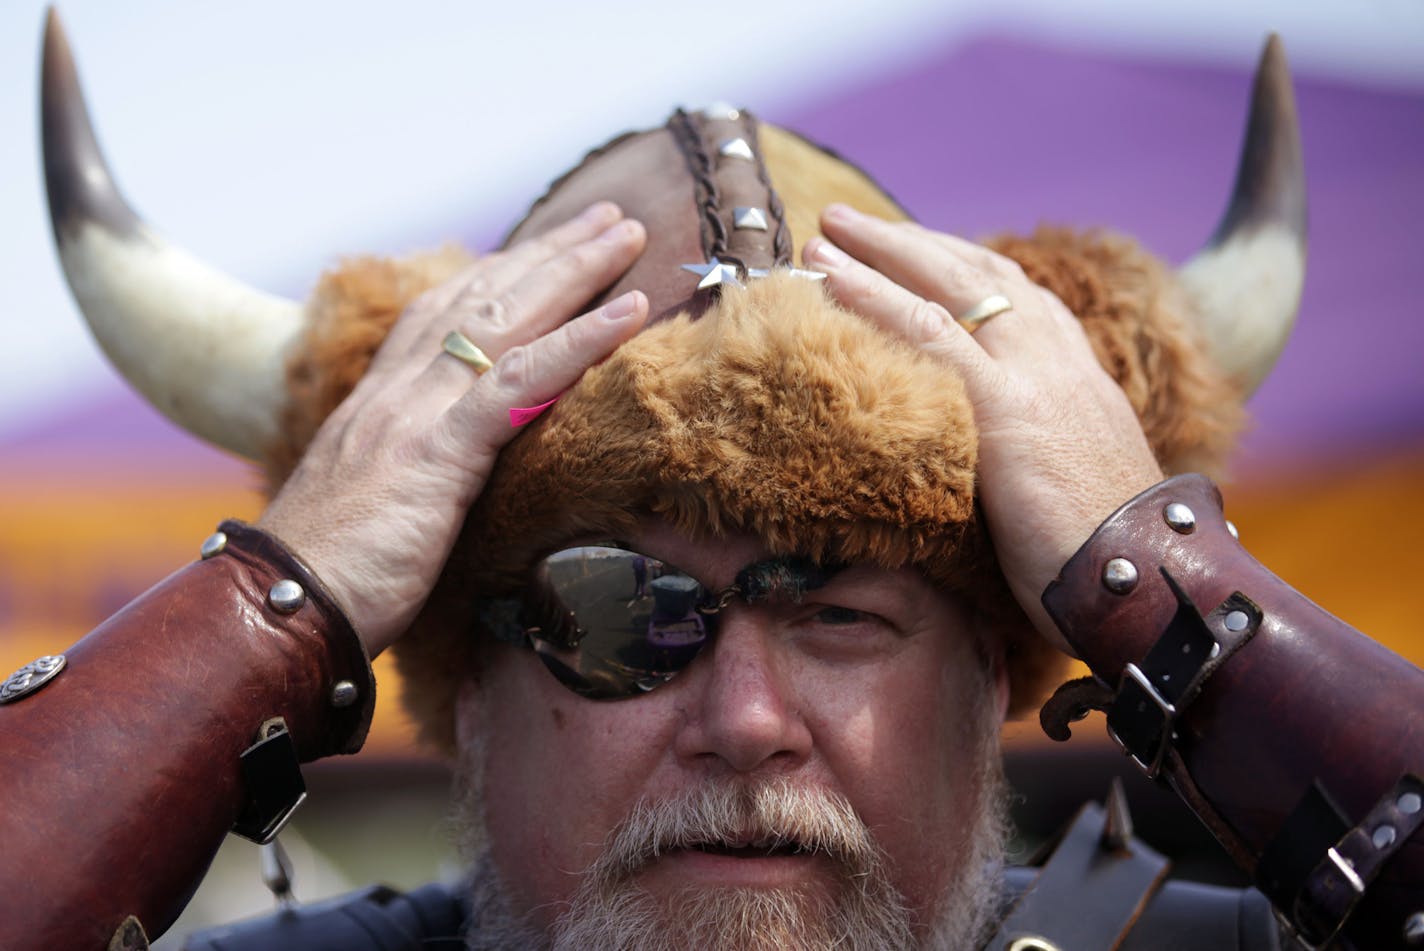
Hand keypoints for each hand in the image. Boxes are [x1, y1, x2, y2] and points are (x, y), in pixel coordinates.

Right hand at [259, 202, 647, 656]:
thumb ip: (410, 475)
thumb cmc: (328, 578)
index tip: (545, 250)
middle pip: (483, 299)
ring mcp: (416, 416)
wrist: (277, 611)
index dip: (498, 276)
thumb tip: (442, 483)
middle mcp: (396, 392)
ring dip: (573, 271)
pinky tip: (630, 312)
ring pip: (506, 320)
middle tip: (606, 219)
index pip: (445, 316)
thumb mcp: (373, 508)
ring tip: (626, 235)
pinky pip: (519, 383)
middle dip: (548, 253)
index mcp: (379, 403)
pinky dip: (580, 341)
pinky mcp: (438, 453)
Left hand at [805, 204, 1162, 649]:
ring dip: (879, 252)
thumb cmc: (1107, 556)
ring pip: (947, 287)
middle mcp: (1058, 358)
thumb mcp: (1078, 479)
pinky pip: (927, 332)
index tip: (911, 250)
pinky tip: (829, 279)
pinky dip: (873, 296)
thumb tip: (1003, 461)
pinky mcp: (1006, 407)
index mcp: (1079, 371)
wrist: (1150, 582)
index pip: (1015, 295)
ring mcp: (1033, 376)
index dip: (957, 266)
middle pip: (976, 274)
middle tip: (847, 223)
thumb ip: (1041, 449)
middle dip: (909, 241)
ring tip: (823, 234)